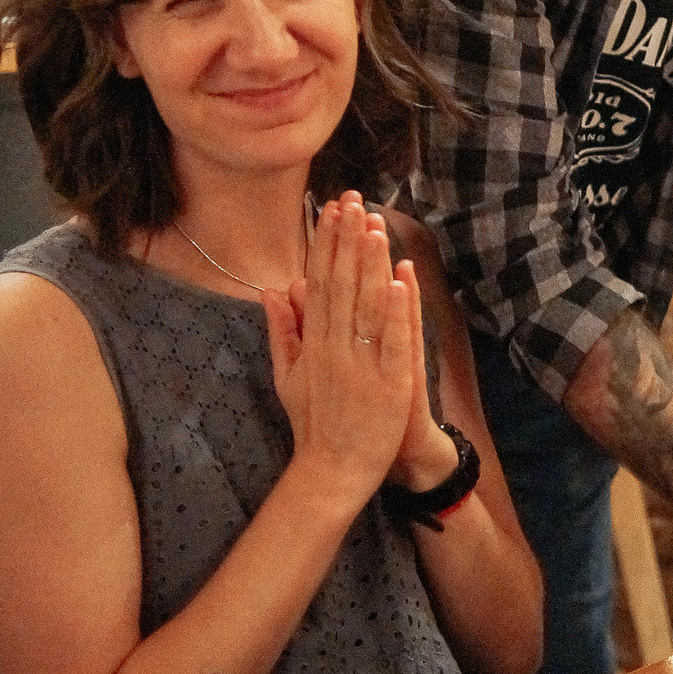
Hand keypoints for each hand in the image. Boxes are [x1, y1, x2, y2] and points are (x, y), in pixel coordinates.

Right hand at [265, 194, 418, 497]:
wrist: (330, 473)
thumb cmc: (313, 425)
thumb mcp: (287, 376)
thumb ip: (282, 332)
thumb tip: (271, 290)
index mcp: (313, 344)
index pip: (318, 282)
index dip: (325, 244)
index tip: (330, 210)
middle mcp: (334, 349)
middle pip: (340, 285)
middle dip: (346, 240)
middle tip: (352, 199)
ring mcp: (361, 366)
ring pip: (366, 307)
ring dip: (370, 264)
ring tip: (374, 225)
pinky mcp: (389, 386)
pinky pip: (393, 344)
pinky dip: (397, 313)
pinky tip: (401, 281)